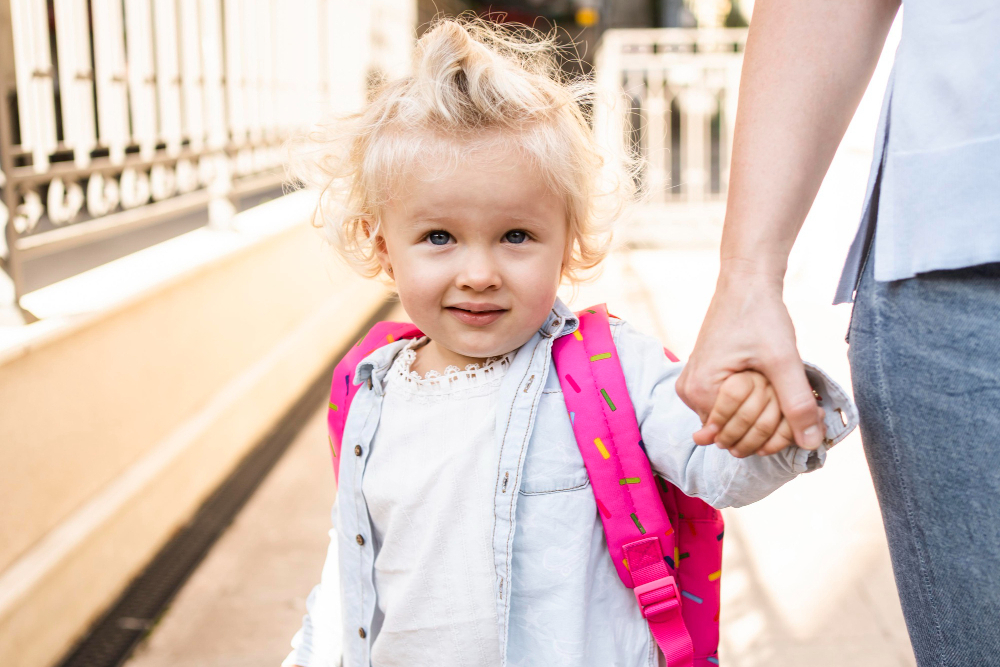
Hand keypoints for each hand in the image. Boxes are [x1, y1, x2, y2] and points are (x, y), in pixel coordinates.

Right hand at [677, 266, 825, 450]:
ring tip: (784, 389)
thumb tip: (811, 443)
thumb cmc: (760, 314)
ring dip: (764, 415)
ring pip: (734, 423)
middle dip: (771, 424)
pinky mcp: (703, 382)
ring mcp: (693, 389)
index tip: (801, 413)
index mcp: (700, 391)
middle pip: (735, 435)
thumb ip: (796, 403)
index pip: (738, 438)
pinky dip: (753, 405)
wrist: (746, 283)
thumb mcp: (783, 359)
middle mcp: (689, 395)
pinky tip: (770, 387)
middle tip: (796, 399)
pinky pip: (729, 409)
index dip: (774, 432)